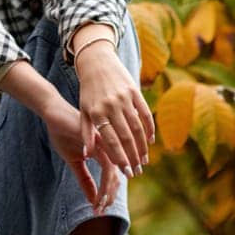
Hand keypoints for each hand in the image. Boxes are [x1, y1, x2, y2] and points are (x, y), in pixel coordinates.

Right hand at [43, 96, 120, 214]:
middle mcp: (109, 149)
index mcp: (106, 153)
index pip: (113, 178)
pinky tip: (97, 193)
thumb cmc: (64, 134)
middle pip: (116, 178)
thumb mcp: (74, 162)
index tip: (99, 209)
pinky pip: (106, 163)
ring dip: (106, 192)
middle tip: (100, 210)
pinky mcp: (99, 140)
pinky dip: (103, 181)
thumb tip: (93, 200)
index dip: (107, 195)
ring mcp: (106, 144)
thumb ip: (84, 179)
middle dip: (108, 196)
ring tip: (98, 204)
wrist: (54, 115)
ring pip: (113, 173)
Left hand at [74, 43, 155, 176]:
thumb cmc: (88, 90)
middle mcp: (111, 106)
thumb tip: (87, 155)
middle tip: (138, 171)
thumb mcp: (83, 110)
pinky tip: (151, 141)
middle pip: (126, 137)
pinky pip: (145, 113)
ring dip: (142, 146)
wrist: (96, 62)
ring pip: (137, 127)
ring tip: (144, 161)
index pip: (111, 141)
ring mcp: (124, 98)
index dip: (120, 158)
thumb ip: (86, 133)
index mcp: (96, 113)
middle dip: (133, 157)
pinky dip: (149, 128)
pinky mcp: (134, 91)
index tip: (126, 172)